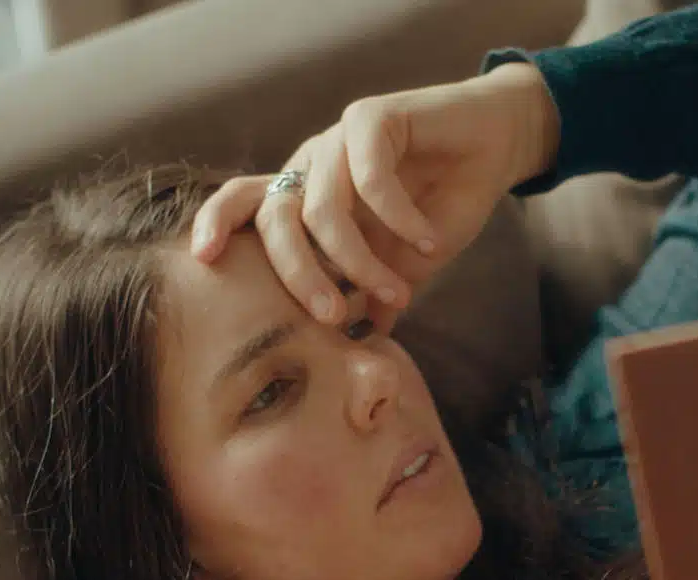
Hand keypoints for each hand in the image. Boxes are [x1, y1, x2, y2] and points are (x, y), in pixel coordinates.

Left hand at [190, 61, 559, 330]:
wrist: (493, 150)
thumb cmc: (441, 206)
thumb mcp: (403, 264)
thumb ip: (375, 296)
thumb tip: (357, 342)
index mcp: (308, 197)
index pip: (245, 204)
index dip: (217, 225)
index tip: (204, 260)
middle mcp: (314, 167)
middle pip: (276, 220)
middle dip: (298, 276)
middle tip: (332, 318)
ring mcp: (340, 140)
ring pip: (323, 209)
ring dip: (361, 262)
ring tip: (398, 292)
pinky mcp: (375, 119)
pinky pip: (371, 178)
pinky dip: (401, 220)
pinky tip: (429, 243)